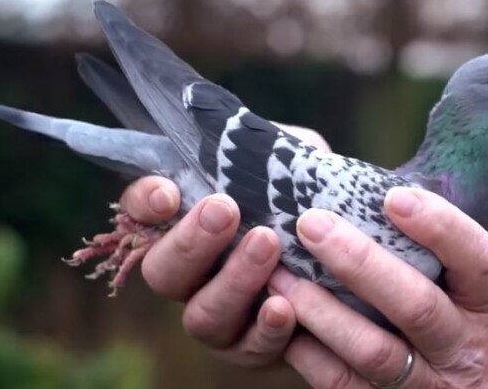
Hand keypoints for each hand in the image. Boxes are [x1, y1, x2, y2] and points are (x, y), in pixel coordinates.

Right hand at [118, 124, 328, 366]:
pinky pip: (248, 350)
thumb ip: (266, 149)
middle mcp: (193, 273)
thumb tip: (242, 137)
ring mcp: (220, 314)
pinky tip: (285, 306)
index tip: (168, 194)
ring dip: (232, 281)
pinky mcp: (252, 347)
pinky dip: (264, 331)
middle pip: (162, 271)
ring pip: (201, 315)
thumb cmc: (308, 200)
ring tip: (266, 245)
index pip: (140, 210)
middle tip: (224, 210)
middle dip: (189, 242)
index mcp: (189, 223)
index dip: (143, 203)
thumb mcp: (290, 163)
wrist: (347, 252)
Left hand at [269, 187, 487, 388]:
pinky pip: (343, 384)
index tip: (393, 196)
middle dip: (360, 263)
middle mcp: (466, 348)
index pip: (478, 259)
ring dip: (321, 311)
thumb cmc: (464, 321)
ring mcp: (431, 386)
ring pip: (373, 352)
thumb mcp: (471, 288)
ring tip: (280, 275)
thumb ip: (435, 248)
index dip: (440, 226)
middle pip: (416, 307)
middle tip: (311, 224)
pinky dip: (308, 352)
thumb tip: (372, 189)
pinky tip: (283, 318)